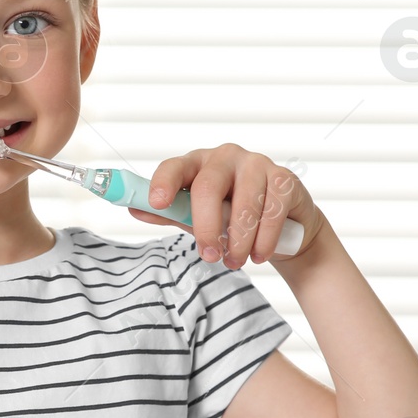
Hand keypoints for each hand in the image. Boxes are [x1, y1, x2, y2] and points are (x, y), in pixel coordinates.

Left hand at [128, 143, 323, 267]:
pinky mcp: (284, 178)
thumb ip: (170, 212)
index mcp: (196, 163)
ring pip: (244, 204)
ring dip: (238, 240)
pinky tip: (259, 254)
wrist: (283, 226)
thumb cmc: (230, 216)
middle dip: (206, 227)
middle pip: (208, 187)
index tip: (158, 202)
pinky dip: (264, 239)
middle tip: (209, 256)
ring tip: (235, 261)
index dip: (163, 182)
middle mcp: (224, 157)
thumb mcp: (195, 216)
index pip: (174, 166)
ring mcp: (256, 163)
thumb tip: (133, 208)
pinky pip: (271, 210)